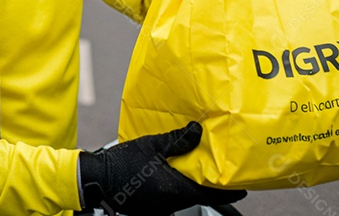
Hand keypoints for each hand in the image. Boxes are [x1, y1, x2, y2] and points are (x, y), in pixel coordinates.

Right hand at [79, 122, 245, 214]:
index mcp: (174, 189)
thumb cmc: (121, 162)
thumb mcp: (152, 145)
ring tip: (193, 170)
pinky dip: (174, 189)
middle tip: (219, 173)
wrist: (95, 178)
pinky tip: (170, 176)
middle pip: (197, 196)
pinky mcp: (149, 209)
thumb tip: (198, 131)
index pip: (211, 194)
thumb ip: (178, 139)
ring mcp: (158, 209)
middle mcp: (169, 204)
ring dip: (190, 186)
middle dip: (209, 185)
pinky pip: (168, 200)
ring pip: (182, 198)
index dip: (229, 191)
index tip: (243, 188)